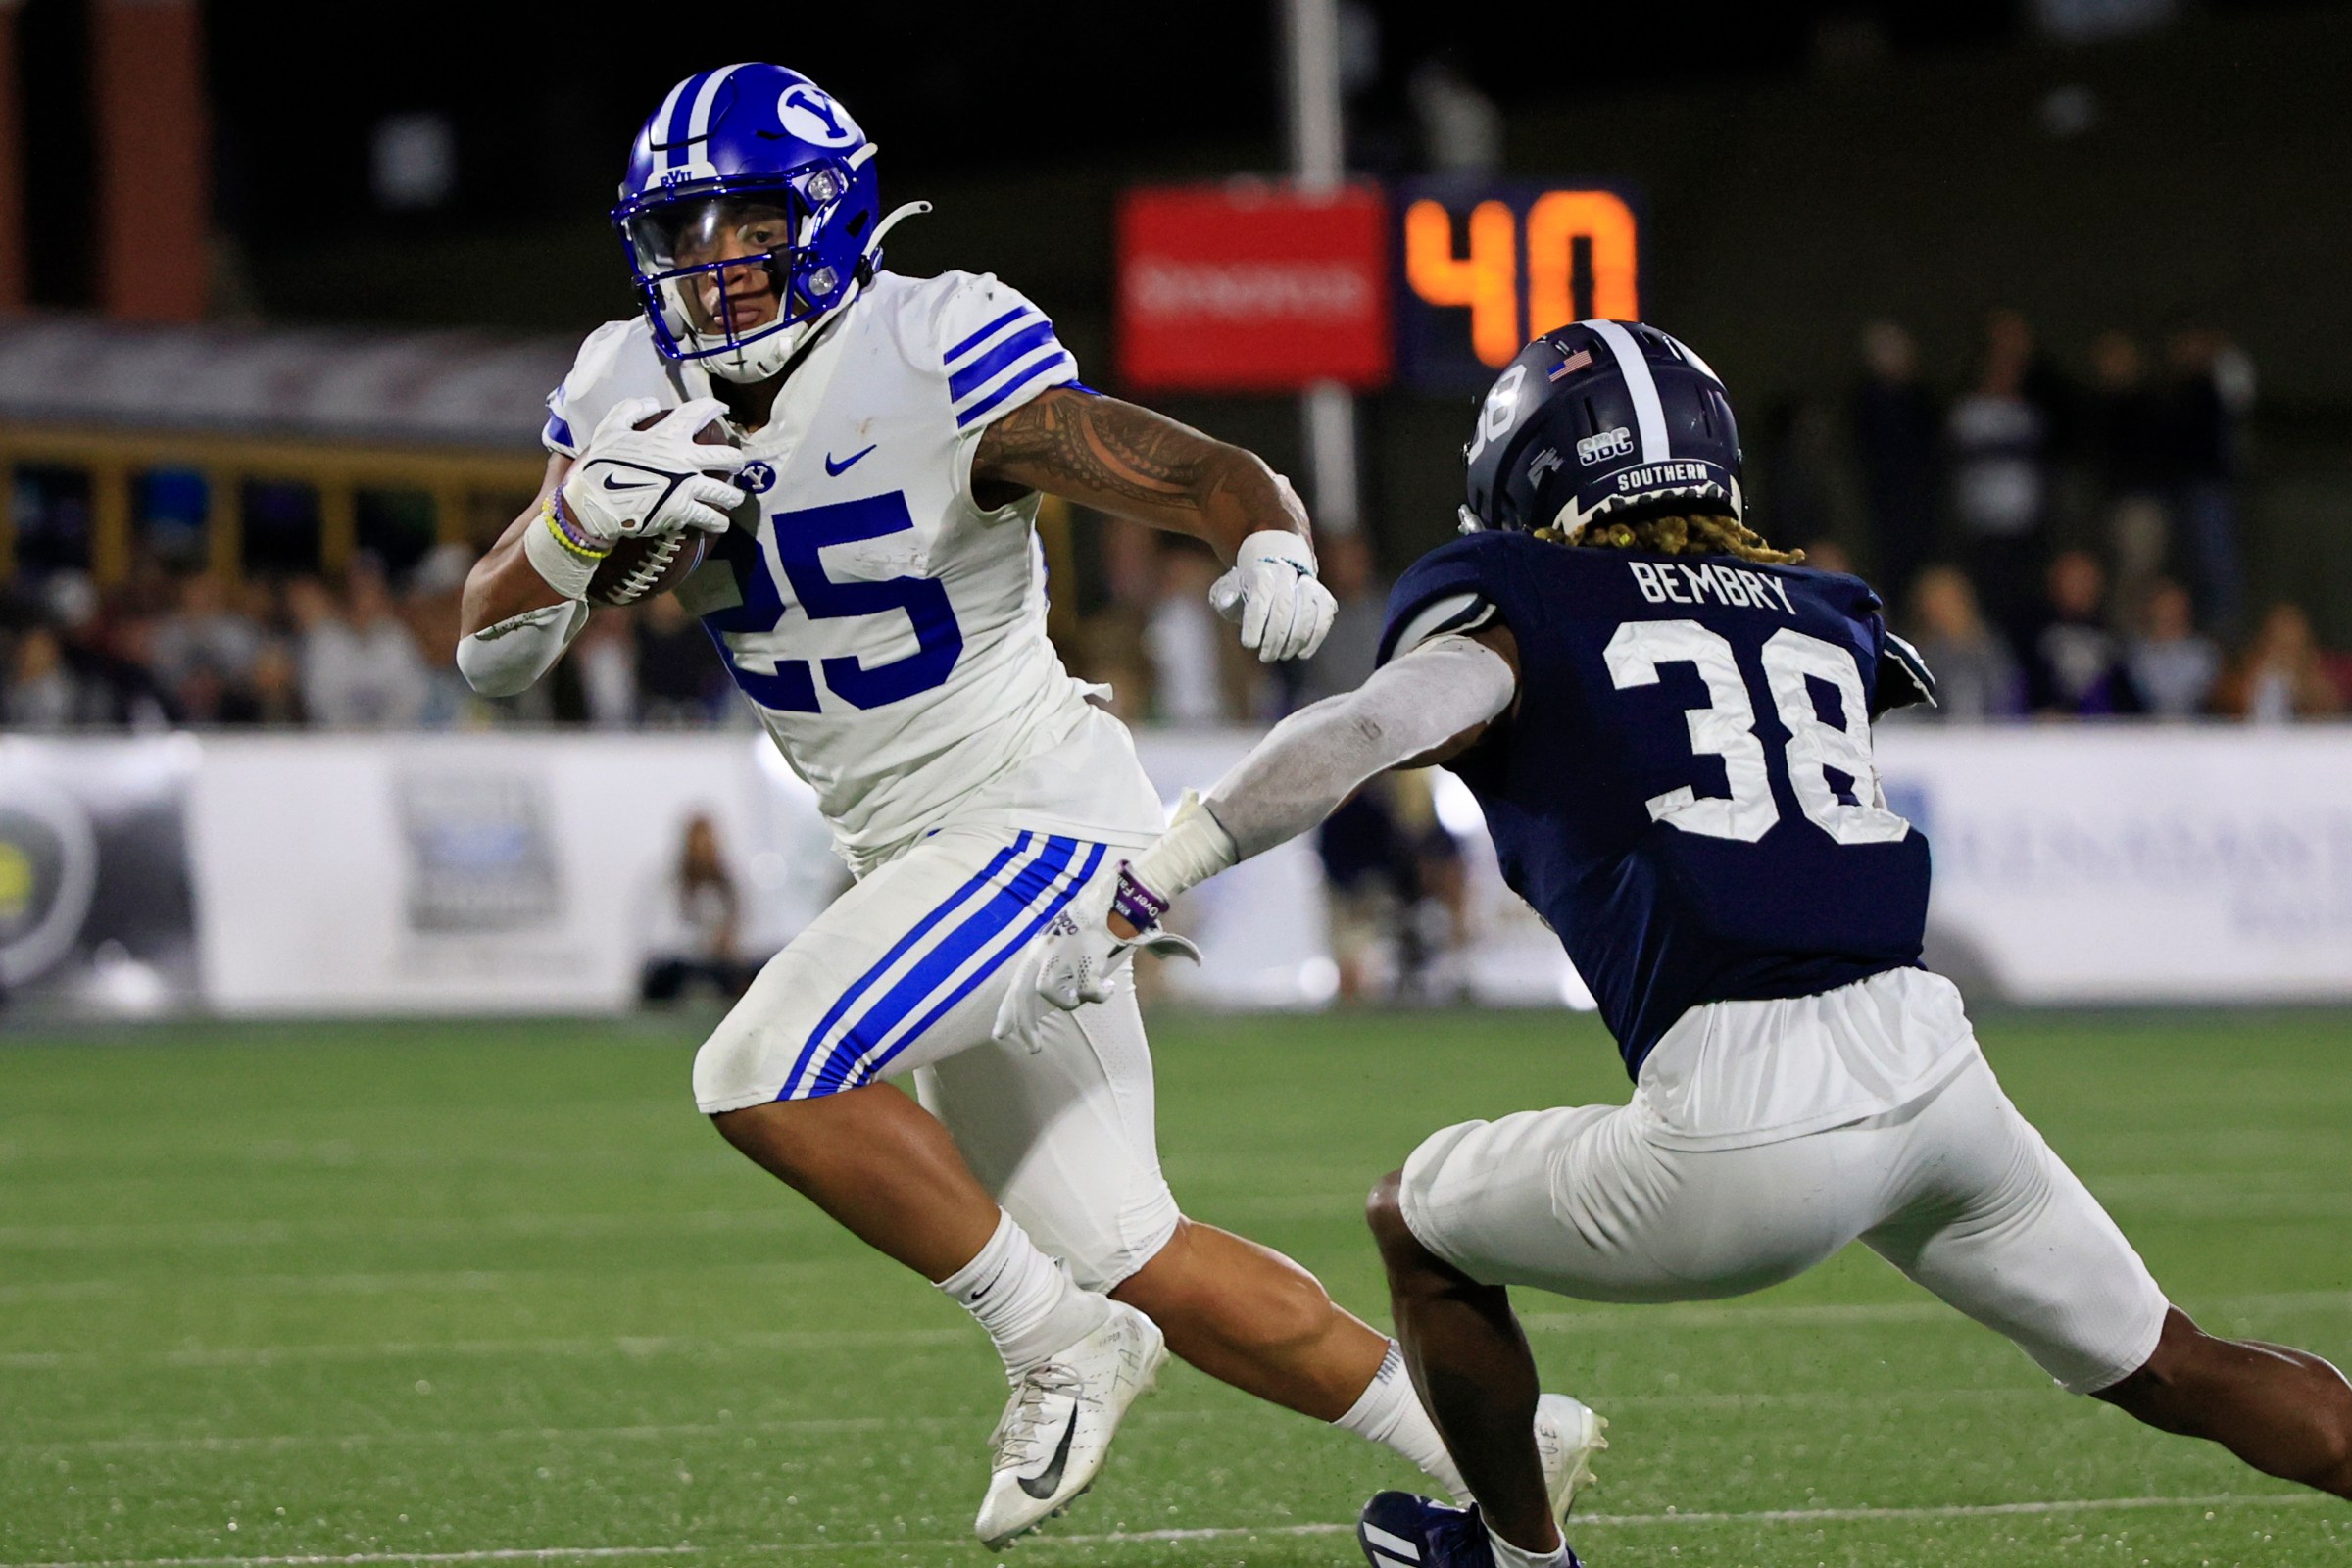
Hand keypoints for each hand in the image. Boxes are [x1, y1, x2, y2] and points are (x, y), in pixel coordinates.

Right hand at [561, 397, 746, 542]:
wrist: (596, 503)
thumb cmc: (601, 464)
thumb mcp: (610, 429)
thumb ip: (630, 410)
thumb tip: (652, 403)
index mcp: (669, 436)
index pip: (699, 413)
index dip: (714, 407)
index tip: (721, 408)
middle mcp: (685, 460)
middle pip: (727, 457)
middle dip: (735, 460)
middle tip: (734, 464)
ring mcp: (687, 488)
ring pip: (726, 492)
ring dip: (732, 495)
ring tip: (733, 498)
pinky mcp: (683, 513)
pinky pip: (710, 518)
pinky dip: (718, 522)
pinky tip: (719, 522)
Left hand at [991, 871, 1200, 1047]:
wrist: (1115, 895)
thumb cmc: (1092, 914)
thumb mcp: (1064, 935)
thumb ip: (1055, 959)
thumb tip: (1047, 988)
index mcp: (1038, 948)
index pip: (1016, 985)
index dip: (1007, 1012)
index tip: (999, 1035)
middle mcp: (1046, 952)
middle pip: (1026, 995)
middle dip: (1026, 1025)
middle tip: (1033, 1049)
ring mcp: (1065, 955)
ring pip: (1055, 995)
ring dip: (1070, 1003)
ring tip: (1091, 996)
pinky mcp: (1088, 958)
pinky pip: (1088, 991)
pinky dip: (1099, 995)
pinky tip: (1109, 990)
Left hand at [1209, 529, 1338, 661]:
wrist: (1274, 576)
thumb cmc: (1247, 592)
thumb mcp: (1227, 590)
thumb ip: (1222, 596)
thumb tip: (1225, 601)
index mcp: (1260, 573)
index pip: (1259, 599)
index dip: (1255, 624)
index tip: (1250, 645)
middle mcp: (1286, 574)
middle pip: (1284, 607)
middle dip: (1274, 638)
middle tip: (1266, 657)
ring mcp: (1308, 584)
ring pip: (1307, 611)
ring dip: (1295, 640)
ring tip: (1283, 655)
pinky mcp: (1323, 597)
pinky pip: (1324, 616)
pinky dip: (1315, 638)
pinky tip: (1303, 653)